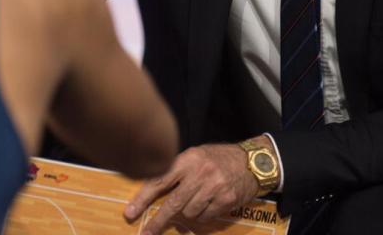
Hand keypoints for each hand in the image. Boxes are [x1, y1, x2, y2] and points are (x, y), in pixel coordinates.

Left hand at [124, 143, 259, 234]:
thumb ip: (177, 174)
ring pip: (189, 214)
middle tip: (146, 234)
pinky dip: (201, 218)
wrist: (252, 162)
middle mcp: (200, 173)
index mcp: (188, 159)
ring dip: (186, 215)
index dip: (142, 199)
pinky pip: (205, 218)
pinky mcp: (226, 200)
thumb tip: (158, 198)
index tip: (130, 213)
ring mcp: (214, 187)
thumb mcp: (195, 156)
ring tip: (192, 206)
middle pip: (173, 204)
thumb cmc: (218, 159)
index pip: (160, 180)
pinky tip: (206, 208)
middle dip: (158, 221)